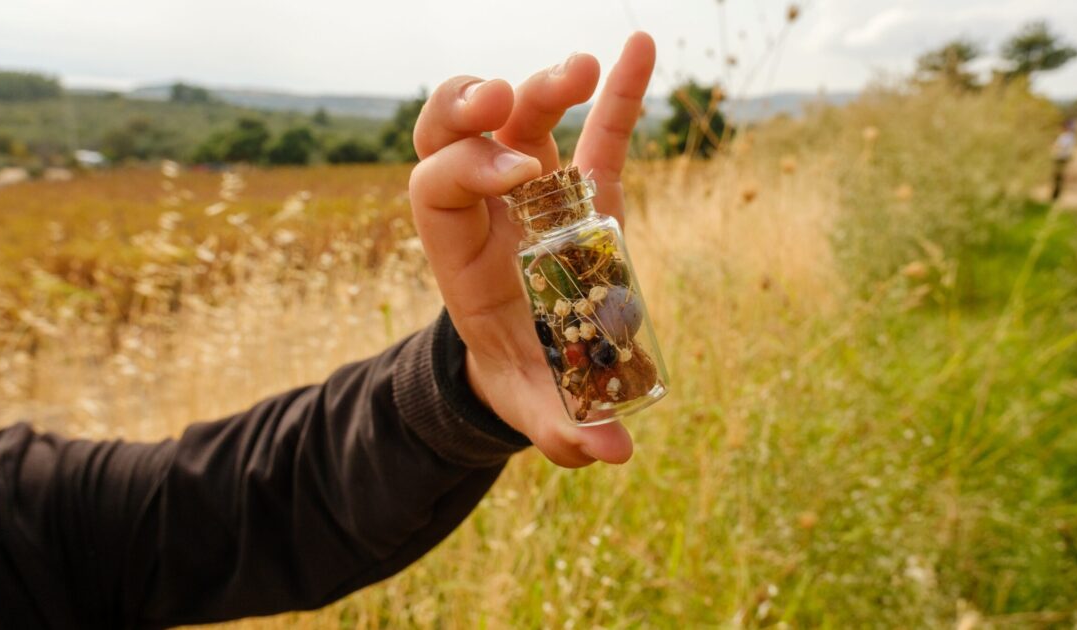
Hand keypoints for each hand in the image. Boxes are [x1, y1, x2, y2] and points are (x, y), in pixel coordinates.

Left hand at [408, 33, 655, 466]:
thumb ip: (559, 428)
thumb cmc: (518, 374)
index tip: (521, 172)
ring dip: (546, 84)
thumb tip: (606, 454)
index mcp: (458, 251)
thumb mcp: (529, 402)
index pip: (436, 184)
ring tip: (584, 68)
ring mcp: (535, 188)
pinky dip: (619, 91)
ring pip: (521, 113)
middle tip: (507, 97)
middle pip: (455, 130)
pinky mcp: (584, 187)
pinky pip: (599, 130)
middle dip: (471, 104)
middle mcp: (487, 206)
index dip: (470, 166)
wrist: (529, 355)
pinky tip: (640, 46)